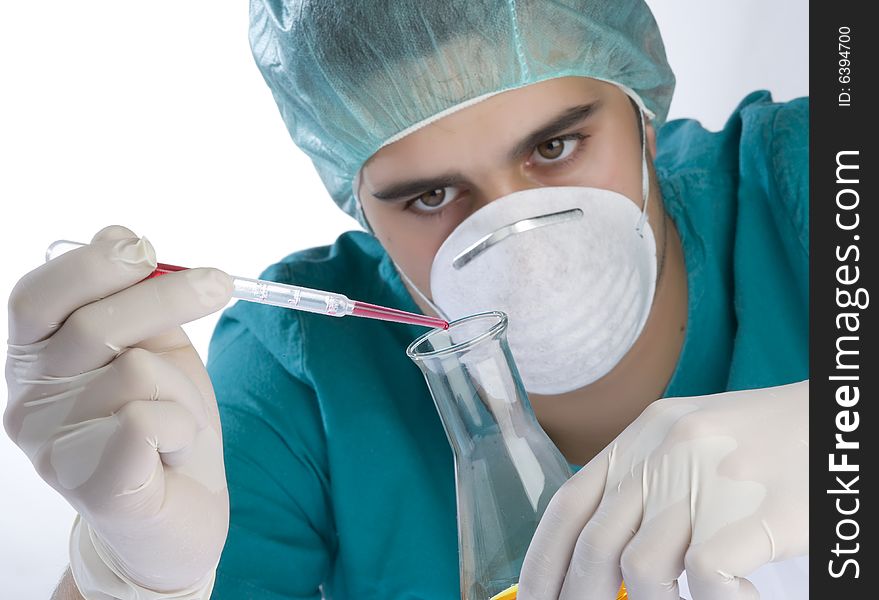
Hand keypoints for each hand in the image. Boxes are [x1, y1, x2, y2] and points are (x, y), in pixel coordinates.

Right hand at [4, 226, 233, 593]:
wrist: (183, 512)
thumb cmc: (166, 423)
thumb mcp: (153, 349)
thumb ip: (133, 299)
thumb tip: (120, 235)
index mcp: (37, 361)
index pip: (38, 296)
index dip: (93, 264)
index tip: (146, 247)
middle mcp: (28, 403)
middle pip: (91, 324)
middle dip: (167, 297)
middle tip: (218, 284)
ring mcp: (53, 451)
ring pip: (135, 371)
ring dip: (182, 388)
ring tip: (178, 420)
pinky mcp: (94, 489)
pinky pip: (148, 421)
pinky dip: (181, 426)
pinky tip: (171, 451)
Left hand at [518, 381, 807, 599]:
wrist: (841, 417)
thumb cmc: (769, 441)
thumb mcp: (691, 443)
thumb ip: (645, 484)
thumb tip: (600, 556)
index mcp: (642, 434)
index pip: (567, 506)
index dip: (540, 564)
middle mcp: (664, 450)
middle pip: (594, 545)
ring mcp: (709, 477)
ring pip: (639, 568)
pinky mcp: (757, 508)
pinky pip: (704, 575)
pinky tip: (734, 598)